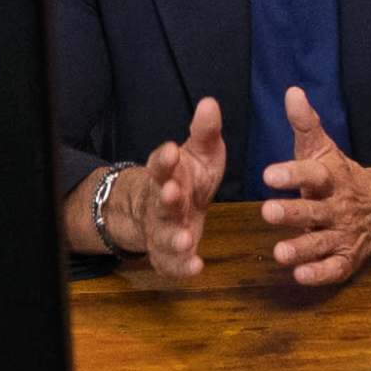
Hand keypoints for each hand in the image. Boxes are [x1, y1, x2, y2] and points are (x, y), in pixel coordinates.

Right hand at [121, 96, 224, 277]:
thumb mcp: (200, 153)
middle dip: (166, 197)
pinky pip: (172, 264)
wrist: (169, 208)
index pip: (160, 165)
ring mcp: (161, 230)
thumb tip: (210, 103)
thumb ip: (205, 132)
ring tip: (185, 239)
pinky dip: (181, 267)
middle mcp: (160, 204)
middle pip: (160, 201)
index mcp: (167, 175)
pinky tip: (196, 268)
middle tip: (172, 193)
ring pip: (162, 235)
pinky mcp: (168, 254)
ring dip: (172, 237)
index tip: (170, 151)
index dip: (164, 159)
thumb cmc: (189, 177)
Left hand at [259, 85, 370, 287]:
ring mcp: (345, 234)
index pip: (314, 174)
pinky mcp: (348, 258)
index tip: (268, 175)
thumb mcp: (324, 148)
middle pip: (315, 210)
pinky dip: (320, 274)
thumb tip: (291, 91)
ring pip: (322, 242)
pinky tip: (300, 276)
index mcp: (331, 178)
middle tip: (267, 212)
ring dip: (302, 248)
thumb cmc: (340, 176)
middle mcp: (339, 206)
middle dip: (293, 212)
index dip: (293, 174)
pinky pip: (336, 268)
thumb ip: (306, 123)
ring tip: (279, 254)